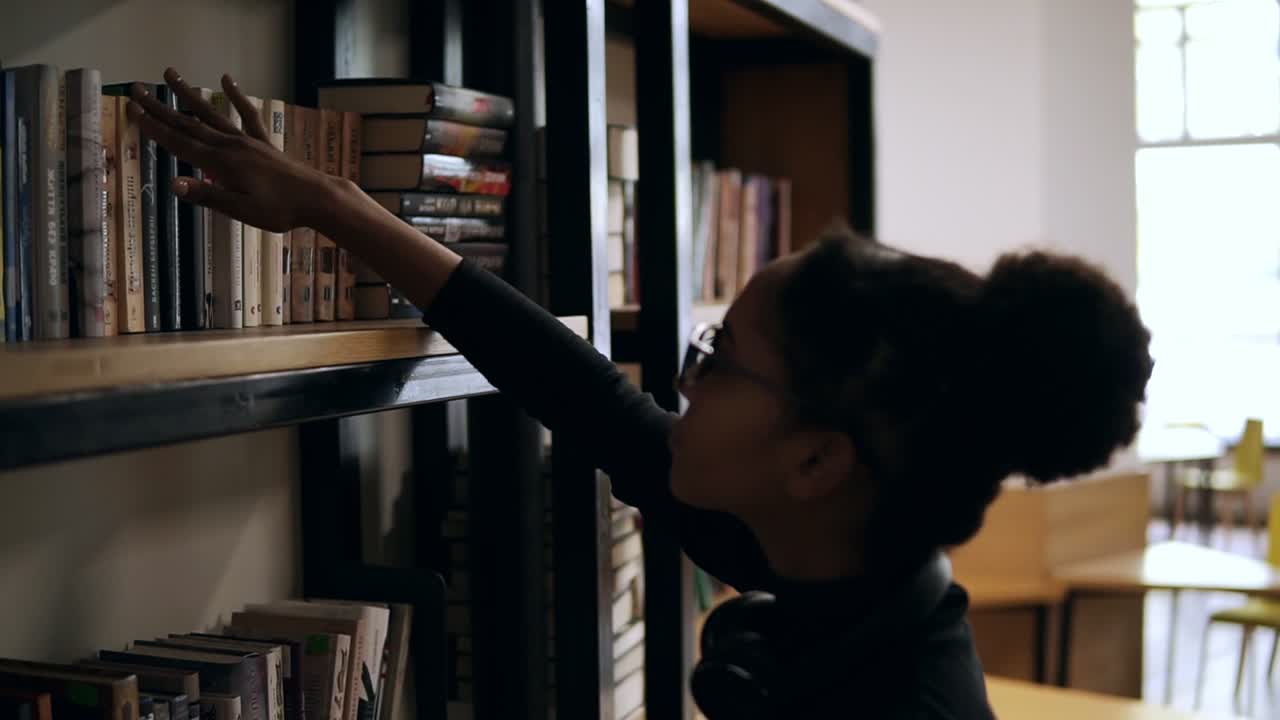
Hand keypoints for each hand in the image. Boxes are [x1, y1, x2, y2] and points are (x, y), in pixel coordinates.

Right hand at [126, 68, 344, 232]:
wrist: (317, 198)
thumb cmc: (278, 210)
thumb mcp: (240, 209)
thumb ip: (207, 196)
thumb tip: (172, 184)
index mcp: (220, 163)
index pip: (179, 143)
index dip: (154, 128)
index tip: (133, 111)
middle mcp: (230, 146)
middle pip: (188, 124)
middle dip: (160, 108)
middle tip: (137, 89)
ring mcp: (247, 141)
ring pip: (212, 114)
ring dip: (189, 95)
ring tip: (170, 74)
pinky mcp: (262, 143)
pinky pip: (247, 114)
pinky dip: (236, 96)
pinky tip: (226, 80)